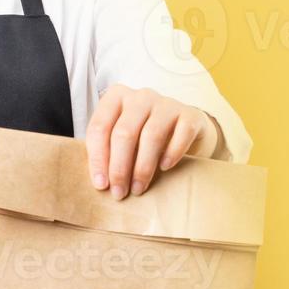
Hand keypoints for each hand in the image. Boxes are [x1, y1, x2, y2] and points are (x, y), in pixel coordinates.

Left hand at [85, 84, 217, 199]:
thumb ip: (108, 152)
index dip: (98, 158)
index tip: (101, 185)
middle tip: (119, 192)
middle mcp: (141, 96)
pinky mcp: (190, 114)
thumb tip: (101, 182)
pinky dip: (172, 153)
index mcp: (116, 97)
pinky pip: (181, 134)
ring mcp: (167, 103)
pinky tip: (164, 168)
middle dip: (119, 168)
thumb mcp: (122, 139)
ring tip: (138, 189)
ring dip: (142, 167)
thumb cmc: (144, 137)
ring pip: (151, 135)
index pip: (99, 127)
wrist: (185, 129)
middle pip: (124, 133)